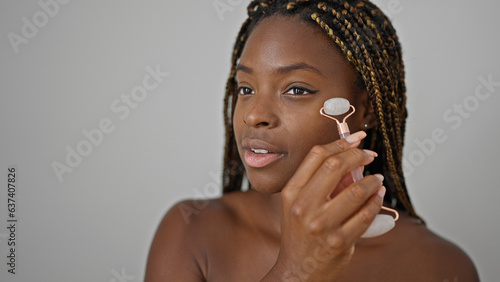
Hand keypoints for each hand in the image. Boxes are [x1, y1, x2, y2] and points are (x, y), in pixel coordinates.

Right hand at [262, 131, 384, 281]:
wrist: (298, 270)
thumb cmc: (299, 235)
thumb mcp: (297, 205)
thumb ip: (317, 183)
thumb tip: (350, 159)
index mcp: (292, 192)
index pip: (317, 156)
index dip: (340, 143)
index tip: (355, 139)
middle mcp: (304, 206)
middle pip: (335, 166)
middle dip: (358, 155)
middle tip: (368, 155)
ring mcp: (322, 224)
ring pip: (356, 190)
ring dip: (372, 181)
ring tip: (376, 179)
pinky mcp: (340, 241)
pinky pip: (366, 214)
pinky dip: (376, 202)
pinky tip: (377, 197)